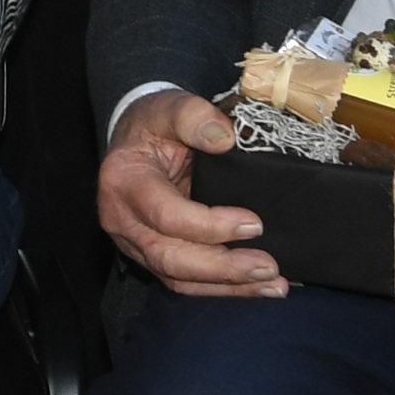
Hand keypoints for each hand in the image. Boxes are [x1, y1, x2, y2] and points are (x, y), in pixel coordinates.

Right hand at [98, 88, 283, 295]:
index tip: (254, 224)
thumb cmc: (155, 124)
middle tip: (268, 266)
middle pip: (170, 257)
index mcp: (124, 180)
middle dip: (222, 268)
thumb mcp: (171, 106)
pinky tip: (256, 287)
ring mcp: (134, 242)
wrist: (136, 139)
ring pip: (178, 278)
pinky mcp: (151, 256)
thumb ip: (194, 116)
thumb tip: (224, 139)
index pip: (166, 215)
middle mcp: (121, 219)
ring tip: (273, 284)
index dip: (210, 226)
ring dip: (228, 286)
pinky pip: (184, 282)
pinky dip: (222, 288)